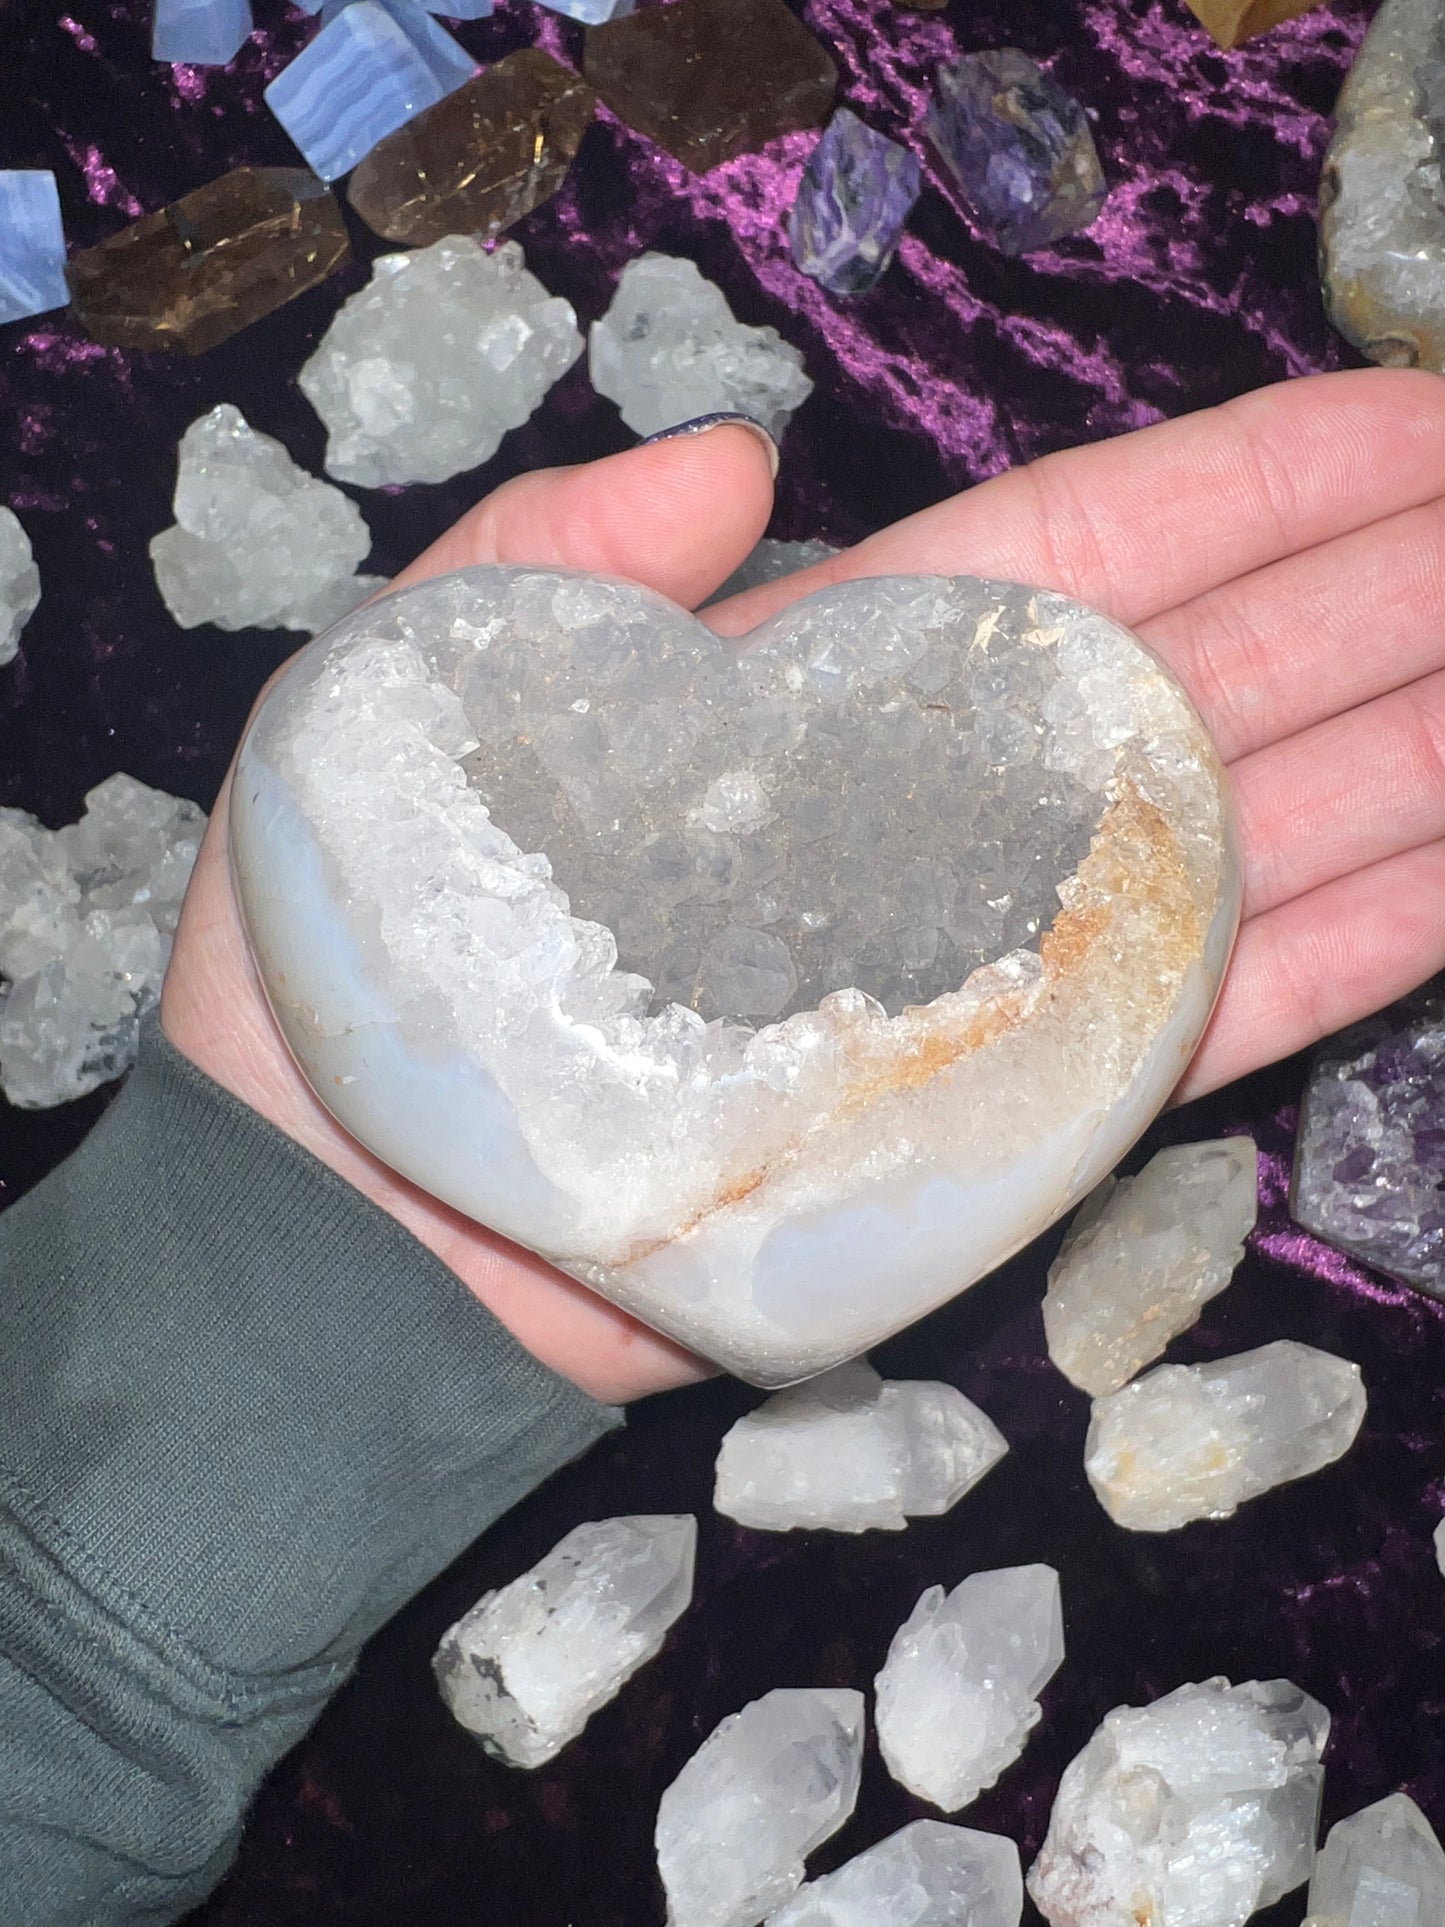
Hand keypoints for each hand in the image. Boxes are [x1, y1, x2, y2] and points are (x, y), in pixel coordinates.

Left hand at [162, 370, 1444, 1402]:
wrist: (344, 1235)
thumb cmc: (359, 958)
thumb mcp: (414, 699)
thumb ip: (560, 559)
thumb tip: (746, 449)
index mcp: (816, 688)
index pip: (1080, 558)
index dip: (1254, 486)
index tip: (1412, 423)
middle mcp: (935, 815)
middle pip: (1207, 682)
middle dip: (1383, 600)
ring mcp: (986, 969)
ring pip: (1245, 837)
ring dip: (1407, 757)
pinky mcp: (1001, 1120)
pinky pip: (1206, 1018)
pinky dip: (1349, 944)